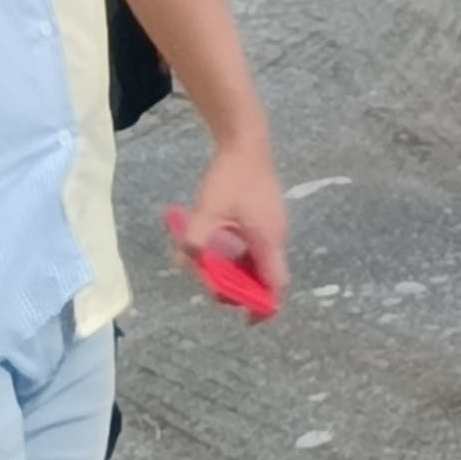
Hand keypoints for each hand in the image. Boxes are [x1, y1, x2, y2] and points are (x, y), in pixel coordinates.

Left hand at [177, 140, 290, 303]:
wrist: (247, 140)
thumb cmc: (231, 176)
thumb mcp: (208, 209)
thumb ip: (195, 239)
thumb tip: (183, 261)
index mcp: (268, 241)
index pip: (276, 286)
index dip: (264, 306)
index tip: (247, 320)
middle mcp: (277, 237)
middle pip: (268, 277)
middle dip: (243, 288)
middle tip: (216, 285)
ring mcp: (275, 225)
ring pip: (262, 261)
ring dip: (241, 270)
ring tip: (214, 266)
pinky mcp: (268, 216)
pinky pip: (259, 246)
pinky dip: (243, 255)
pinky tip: (221, 243)